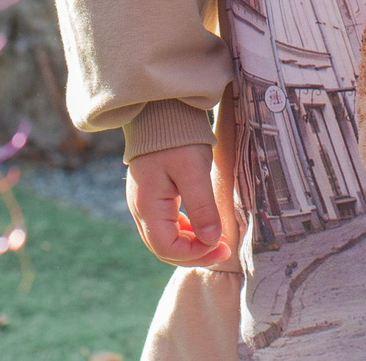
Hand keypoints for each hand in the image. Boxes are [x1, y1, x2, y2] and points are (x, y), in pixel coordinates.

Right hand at [126, 142, 240, 268]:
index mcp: (147, 205)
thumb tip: (212, 240)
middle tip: (225, 250)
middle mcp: (140, 209)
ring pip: (164, 239)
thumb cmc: (177, 137)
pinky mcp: (152, 196)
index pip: (167, 248)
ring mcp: (144, 203)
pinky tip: (203, 228)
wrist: (162, 111)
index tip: (222, 247)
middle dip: (195, 254)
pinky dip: (185, 233)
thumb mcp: (194, 170)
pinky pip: (166, 226)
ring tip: (217, 242)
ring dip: (190, 246)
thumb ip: (202, 207)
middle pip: (164, 248)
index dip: (195, 254)